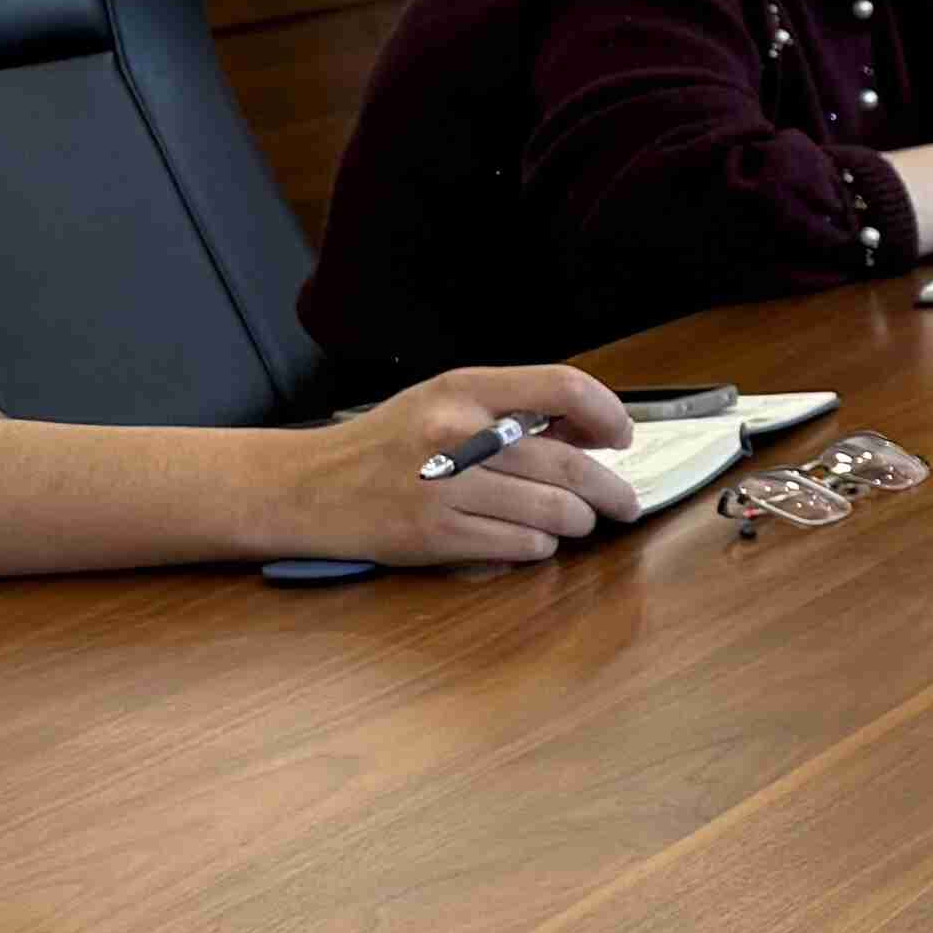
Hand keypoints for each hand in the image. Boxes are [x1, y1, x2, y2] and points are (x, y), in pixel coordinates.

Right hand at [290, 366, 639, 569]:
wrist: (307, 488)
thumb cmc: (386, 444)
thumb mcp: (444, 402)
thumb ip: (513, 408)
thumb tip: (594, 430)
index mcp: (463, 389)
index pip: (563, 387)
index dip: (608, 413)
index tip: (622, 436)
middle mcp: (456, 434)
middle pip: (570, 464)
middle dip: (611, 490)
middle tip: (625, 502)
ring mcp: (446, 487)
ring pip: (554, 511)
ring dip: (578, 522)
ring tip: (576, 521)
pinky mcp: (437, 535)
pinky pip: (522, 545)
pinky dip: (540, 545)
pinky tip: (532, 539)